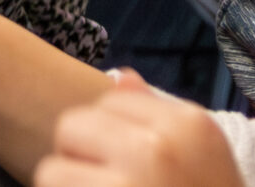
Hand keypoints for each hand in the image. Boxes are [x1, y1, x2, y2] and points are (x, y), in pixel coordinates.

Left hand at [37, 78, 244, 186]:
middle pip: (72, 126)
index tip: (130, 167)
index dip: (109, 136)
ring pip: (53, 169)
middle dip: (81, 159)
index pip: (110, 101)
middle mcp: (158, 146)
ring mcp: (128, 183)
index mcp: (189, 125)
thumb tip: (118, 77)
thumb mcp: (201, 159)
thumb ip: (158, 117)